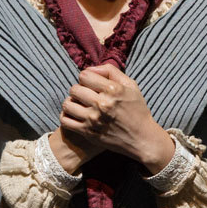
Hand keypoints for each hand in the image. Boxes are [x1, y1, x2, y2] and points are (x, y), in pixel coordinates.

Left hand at [59, 63, 174, 173]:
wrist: (141, 138)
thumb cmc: (137, 110)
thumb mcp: (130, 85)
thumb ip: (111, 71)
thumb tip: (90, 68)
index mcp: (112, 90)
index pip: (84, 75)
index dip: (86, 78)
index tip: (91, 84)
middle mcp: (102, 104)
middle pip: (74, 89)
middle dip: (78, 90)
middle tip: (85, 95)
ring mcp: (93, 119)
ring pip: (67, 104)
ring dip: (71, 102)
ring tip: (79, 104)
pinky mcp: (88, 133)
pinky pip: (65, 121)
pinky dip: (66, 116)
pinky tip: (74, 115)